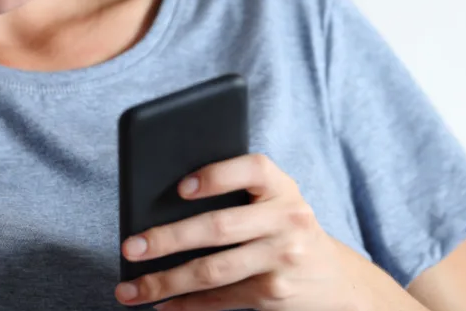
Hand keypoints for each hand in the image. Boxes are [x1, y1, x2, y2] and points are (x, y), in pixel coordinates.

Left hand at [116, 154, 378, 310]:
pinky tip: (160, 305)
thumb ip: (237, 194)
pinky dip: (186, 305)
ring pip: (212, 271)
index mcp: (281, 185)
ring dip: (165, 282)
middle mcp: (286, 219)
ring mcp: (282, 259)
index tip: (181, 187)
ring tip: (130, 290)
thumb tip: (165, 205)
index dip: (216, 175)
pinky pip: (221, 298)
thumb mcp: (273, 201)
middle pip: (218, 227)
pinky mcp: (274, 293)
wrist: (336, 280)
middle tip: (130, 247)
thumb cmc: (283, 228)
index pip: (252, 169)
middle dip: (168, 239)